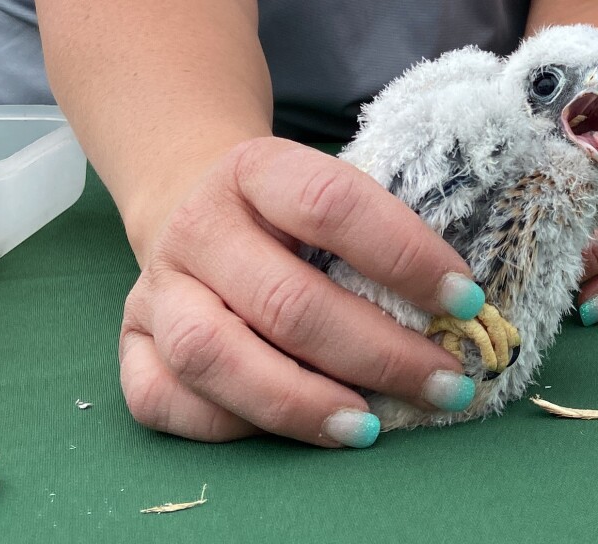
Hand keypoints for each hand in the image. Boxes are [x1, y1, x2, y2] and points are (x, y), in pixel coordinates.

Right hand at [118, 138, 485, 445]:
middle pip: (286, 301)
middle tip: (445, 382)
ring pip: (214, 356)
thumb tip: (460, 316)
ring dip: (303, 402)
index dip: (406, 256)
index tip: (467, 299)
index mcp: (257, 169)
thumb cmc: (290, 211)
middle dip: (379, 353)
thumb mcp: (330, 190)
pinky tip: (296, 427)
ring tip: (369, 424)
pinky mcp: (130, 343)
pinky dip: (234, 425)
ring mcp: (156, 287)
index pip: (333, 206)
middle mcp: (199, 226)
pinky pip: (166, 399)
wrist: (190, 196)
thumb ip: (380, 239)